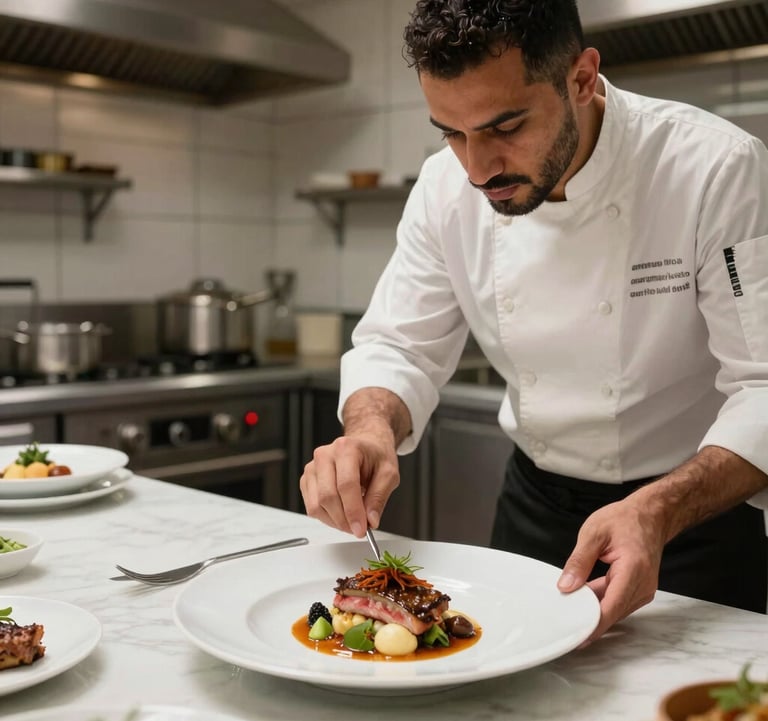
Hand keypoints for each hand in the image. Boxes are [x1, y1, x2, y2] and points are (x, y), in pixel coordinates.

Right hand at [300, 433, 399, 537]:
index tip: (362, 529)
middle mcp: (324, 455)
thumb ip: (379, 497)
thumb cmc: (375, 457)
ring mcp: (312, 468)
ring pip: (316, 505)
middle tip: (359, 529)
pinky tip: (341, 514)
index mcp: (346, 448)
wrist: (365, 446)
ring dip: (335, 521)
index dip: (353, 511)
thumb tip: (370, 520)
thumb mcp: (389, 474)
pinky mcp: (307, 480)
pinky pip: (312, 508)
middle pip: (327, 497)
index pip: (346, 485)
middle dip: (344, 520)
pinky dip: (327, 518)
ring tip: (352, 521)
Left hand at [556, 496, 665, 640]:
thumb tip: (566, 586)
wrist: (650, 515)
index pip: (611, 607)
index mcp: (633, 569)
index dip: (593, 625)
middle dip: (589, 620)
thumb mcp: (594, 533)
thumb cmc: (624, 519)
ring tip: (569, 610)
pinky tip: (584, 598)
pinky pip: (619, 602)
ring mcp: (644, 589)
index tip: (576, 637)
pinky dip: (602, 602)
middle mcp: (643, 584)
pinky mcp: (641, 589)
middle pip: (613, 612)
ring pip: (616, 610)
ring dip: (595, 611)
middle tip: (563, 625)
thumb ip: (579, 561)